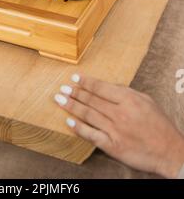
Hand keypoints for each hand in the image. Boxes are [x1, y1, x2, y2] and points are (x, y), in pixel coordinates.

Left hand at [54, 74, 183, 177]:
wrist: (169, 151)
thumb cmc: (159, 125)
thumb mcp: (146, 101)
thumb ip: (126, 92)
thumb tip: (107, 86)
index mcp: (128, 99)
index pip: (101, 87)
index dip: (85, 82)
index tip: (74, 77)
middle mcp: (120, 113)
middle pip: (91, 100)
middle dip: (74, 92)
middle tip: (62, 88)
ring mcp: (115, 130)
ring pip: (87, 115)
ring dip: (71, 106)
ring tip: (59, 99)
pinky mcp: (113, 146)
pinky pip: (91, 135)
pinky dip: (78, 128)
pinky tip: (68, 122)